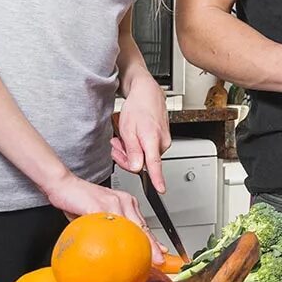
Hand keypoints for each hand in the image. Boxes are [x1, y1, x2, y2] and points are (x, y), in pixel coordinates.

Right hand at [42, 173, 164, 263]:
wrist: (63, 185)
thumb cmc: (79, 200)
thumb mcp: (99, 215)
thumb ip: (110, 228)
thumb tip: (114, 248)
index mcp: (126, 203)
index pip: (142, 224)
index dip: (152, 240)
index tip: (161, 253)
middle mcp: (123, 201)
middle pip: (142, 226)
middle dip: (152, 245)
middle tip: (160, 260)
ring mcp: (113, 203)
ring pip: (132, 226)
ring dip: (142, 244)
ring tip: (149, 257)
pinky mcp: (99, 206)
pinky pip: (111, 225)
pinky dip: (117, 240)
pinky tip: (121, 251)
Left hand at [112, 77, 171, 192]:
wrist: (147, 92)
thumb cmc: (138, 107)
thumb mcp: (128, 129)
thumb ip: (133, 151)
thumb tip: (137, 168)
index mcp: (152, 140)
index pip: (155, 164)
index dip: (157, 179)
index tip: (161, 189)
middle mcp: (162, 142)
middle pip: (143, 162)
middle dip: (126, 157)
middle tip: (116, 144)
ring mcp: (164, 140)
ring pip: (143, 156)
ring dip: (130, 150)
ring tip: (122, 137)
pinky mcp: (163, 138)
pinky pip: (147, 149)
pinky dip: (137, 145)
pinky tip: (131, 135)